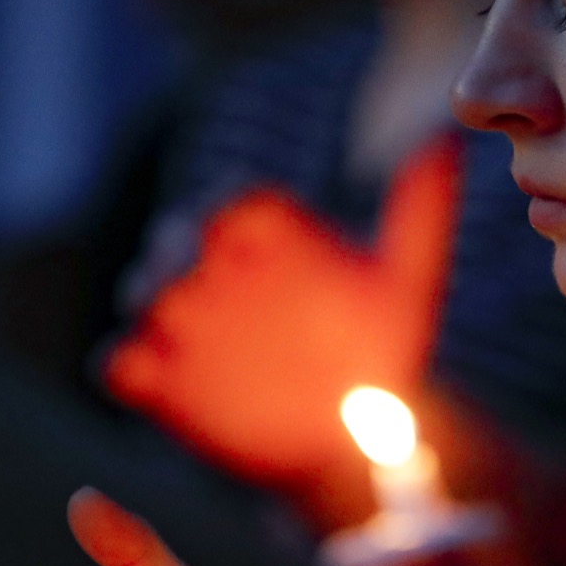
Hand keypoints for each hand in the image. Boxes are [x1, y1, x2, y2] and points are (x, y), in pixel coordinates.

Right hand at [104, 140, 461, 495]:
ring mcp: (186, 326)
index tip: (250, 237)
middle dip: (177, 252)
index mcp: (267, 232)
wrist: (362, 428)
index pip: (237, 204)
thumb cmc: (382, 346)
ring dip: (152, 304)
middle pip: (173, 241)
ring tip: (185, 323)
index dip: (235, 217)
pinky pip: (120, 364)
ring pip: (144, 297)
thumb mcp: (408, 278)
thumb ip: (420, 208)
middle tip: (197, 275)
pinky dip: (125, 364)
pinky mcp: (163, 383)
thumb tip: (446, 136)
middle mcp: (218, 270)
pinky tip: (151, 375)